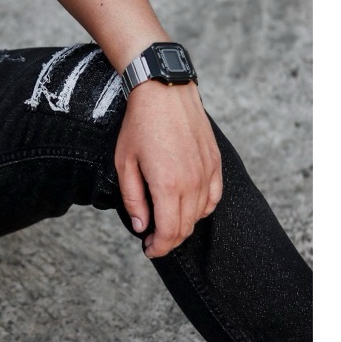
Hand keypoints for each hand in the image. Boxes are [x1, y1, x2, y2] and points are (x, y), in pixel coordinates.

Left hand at [114, 81, 222, 257]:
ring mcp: (207, 172)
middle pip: (185, 228)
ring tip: (166, 224)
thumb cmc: (140, 125)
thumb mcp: (125, 163)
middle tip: (153, 242)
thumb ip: (133, 200)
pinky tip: (188, 209)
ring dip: (183, 225)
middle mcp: (192, 183)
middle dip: (169, 241)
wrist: (164, 92)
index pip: (169, 232)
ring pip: (200, 215)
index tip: (148, 250)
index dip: (158, 247)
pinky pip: (214, 197)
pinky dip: (202, 209)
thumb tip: (141, 226)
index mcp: (167, 186)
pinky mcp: (215, 162)